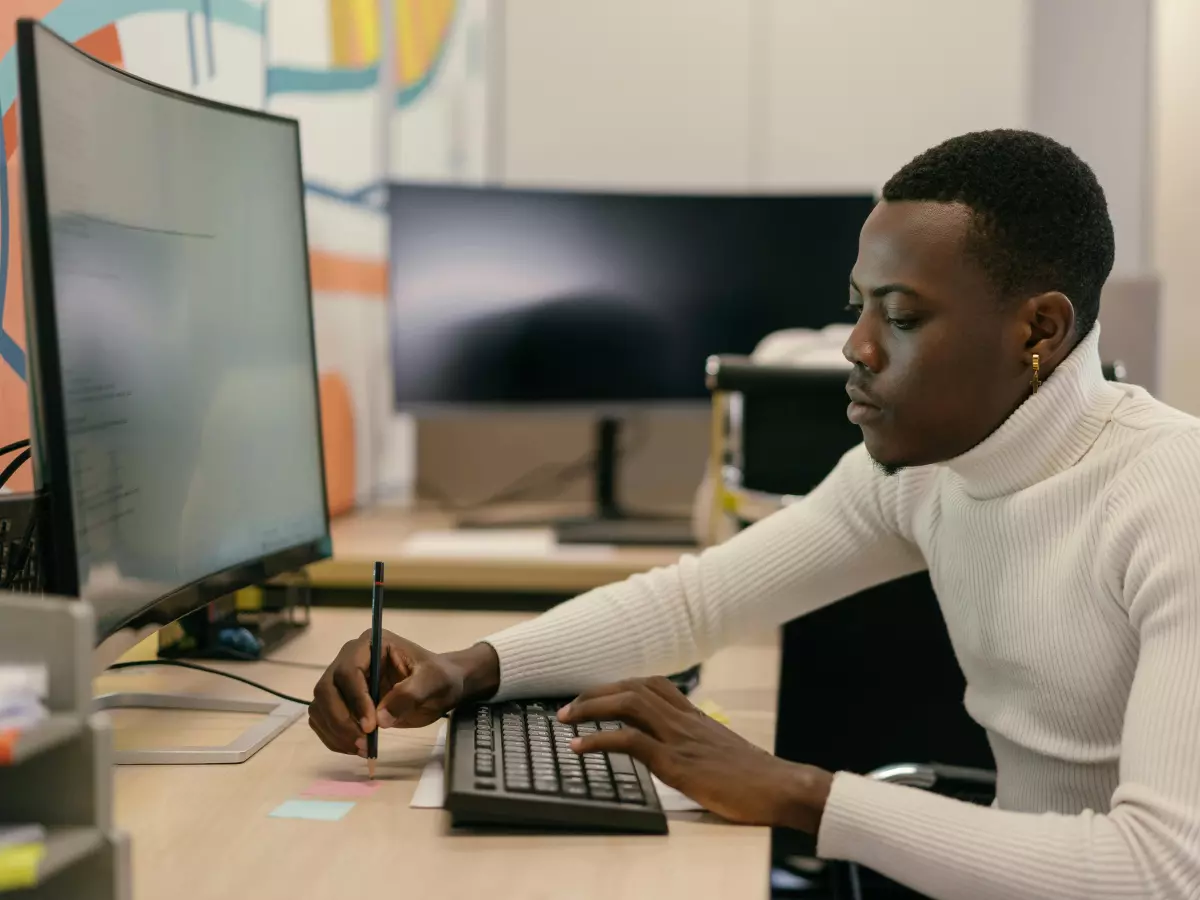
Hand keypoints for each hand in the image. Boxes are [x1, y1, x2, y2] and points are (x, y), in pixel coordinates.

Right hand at [309, 631, 498, 755]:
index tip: (371, 726)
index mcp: (371, 644)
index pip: (349, 670)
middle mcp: (350, 658)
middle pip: (326, 689)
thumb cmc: (438, 678)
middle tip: (363, 744)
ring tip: (362, 749)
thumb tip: (381, 717)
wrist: (439, 688)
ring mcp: (342, 681)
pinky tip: (355, 748)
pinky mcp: (341, 701)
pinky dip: (334, 737)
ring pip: (320, 706)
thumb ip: (410, 694)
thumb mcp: (434, 681)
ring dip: (336, 732)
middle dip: (341, 720)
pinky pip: (323, 719)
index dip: (355, 699)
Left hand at [559, 677, 831, 831]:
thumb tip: (670, 748)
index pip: (652, 684)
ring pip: (629, 704)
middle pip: (633, 688)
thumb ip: (695, 741)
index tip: (596, 694)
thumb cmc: (754, 776)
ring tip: (566, 718)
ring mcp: (680, 738)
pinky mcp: (677, 763)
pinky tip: (580, 746)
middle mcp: (684, 719)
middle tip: (569, 706)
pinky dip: (600, 740)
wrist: (780, 787)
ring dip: (592, 707)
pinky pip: (631, 741)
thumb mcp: (719, 749)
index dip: (620, 685)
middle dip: (596, 692)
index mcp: (695, 715)